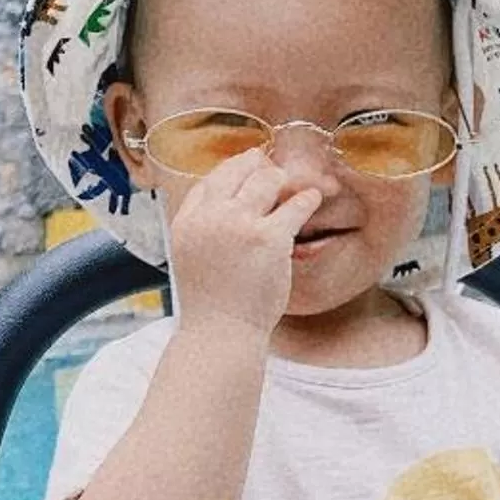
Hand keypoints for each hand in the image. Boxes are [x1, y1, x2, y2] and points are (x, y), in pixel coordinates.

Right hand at [164, 148, 323, 337]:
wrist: (221, 333)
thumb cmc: (211, 302)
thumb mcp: (190, 255)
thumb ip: (202, 226)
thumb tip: (225, 200)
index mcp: (186, 222)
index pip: (209, 180)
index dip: (231, 170)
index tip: (247, 168)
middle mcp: (210, 217)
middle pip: (237, 171)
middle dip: (257, 167)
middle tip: (272, 171)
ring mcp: (239, 225)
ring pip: (266, 180)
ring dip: (281, 179)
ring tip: (292, 185)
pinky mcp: (270, 238)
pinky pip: (294, 205)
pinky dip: (306, 199)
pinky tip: (313, 198)